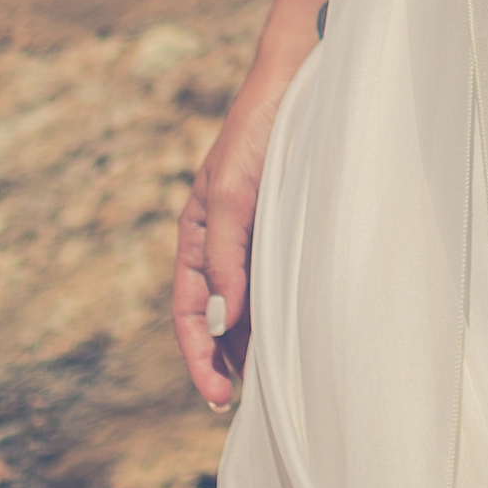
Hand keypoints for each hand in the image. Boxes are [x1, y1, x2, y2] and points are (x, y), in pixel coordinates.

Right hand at [172, 58, 298, 411]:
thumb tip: (227, 319)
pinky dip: (275, 313)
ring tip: (264, 384)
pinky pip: (274, 281)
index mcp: (197, 234)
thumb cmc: (260, 133)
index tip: (217, 395)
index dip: (198, 355)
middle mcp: (221, 240)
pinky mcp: (285, 228)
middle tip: (237, 404)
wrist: (299, 83)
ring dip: (249, 343)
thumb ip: (228, 255)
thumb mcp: (234, 195)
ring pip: (246, 303)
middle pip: (215, 315)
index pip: (189, 310)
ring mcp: (254, 236)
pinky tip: (289, 336)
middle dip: (220, 360)